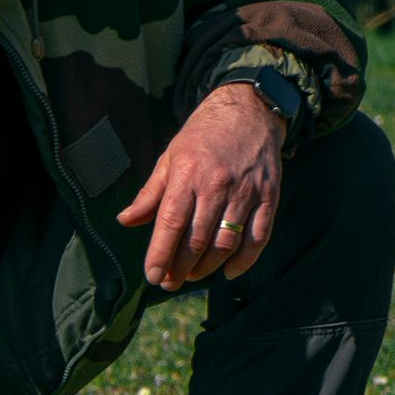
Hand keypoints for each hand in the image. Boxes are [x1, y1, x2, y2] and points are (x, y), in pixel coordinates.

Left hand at [116, 82, 286, 289]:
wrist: (248, 111)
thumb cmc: (201, 138)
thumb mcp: (169, 159)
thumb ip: (149, 194)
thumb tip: (125, 221)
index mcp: (188, 175)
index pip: (171, 223)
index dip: (160, 254)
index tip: (152, 276)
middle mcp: (218, 185)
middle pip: (198, 239)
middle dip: (180, 267)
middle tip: (169, 283)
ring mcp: (246, 192)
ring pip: (227, 242)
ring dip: (208, 267)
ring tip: (192, 277)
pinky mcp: (269, 196)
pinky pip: (259, 236)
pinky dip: (245, 260)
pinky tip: (229, 272)